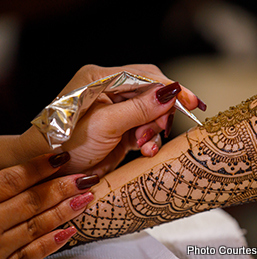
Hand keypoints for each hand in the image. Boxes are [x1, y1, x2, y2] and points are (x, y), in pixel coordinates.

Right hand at [0, 153, 98, 258]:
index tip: (61, 156)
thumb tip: (22, 170)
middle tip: (84, 177)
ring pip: (33, 226)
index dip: (37, 168)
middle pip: (28, 203)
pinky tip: (69, 231)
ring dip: (63, 211)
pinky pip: (27, 257)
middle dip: (60, 189)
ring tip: (85, 197)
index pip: (9, 181)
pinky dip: (49, 244)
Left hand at [19, 64, 203, 175]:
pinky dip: (148, 140)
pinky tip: (144, 150)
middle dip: (160, 114)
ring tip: (143, 145)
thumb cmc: (66, 144)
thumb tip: (171, 93)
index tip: (190, 102)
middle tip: (160, 131)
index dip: (170, 88)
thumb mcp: (105, 125)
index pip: (145, 75)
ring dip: (153, 130)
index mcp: (100, 78)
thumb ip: (139, 109)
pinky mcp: (121, 127)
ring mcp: (116, 109)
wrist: (50, 171)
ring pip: (151, 113)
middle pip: (151, 94)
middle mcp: (110, 89)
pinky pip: (145, 128)